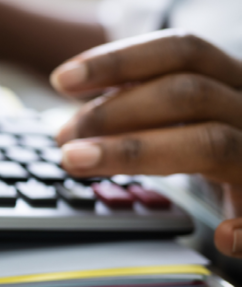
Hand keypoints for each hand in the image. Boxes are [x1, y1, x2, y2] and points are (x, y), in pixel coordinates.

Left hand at [51, 30, 241, 257]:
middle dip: (113, 112)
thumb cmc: (214, 146)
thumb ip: (138, 109)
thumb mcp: (182, 117)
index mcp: (232, 80)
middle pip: (188, 93)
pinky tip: (221, 237)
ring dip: (134, 152)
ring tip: (78, 162)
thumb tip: (69, 127)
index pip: (181, 50)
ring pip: (212, 142)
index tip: (62, 80)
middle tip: (63, 137)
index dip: (118, 60)